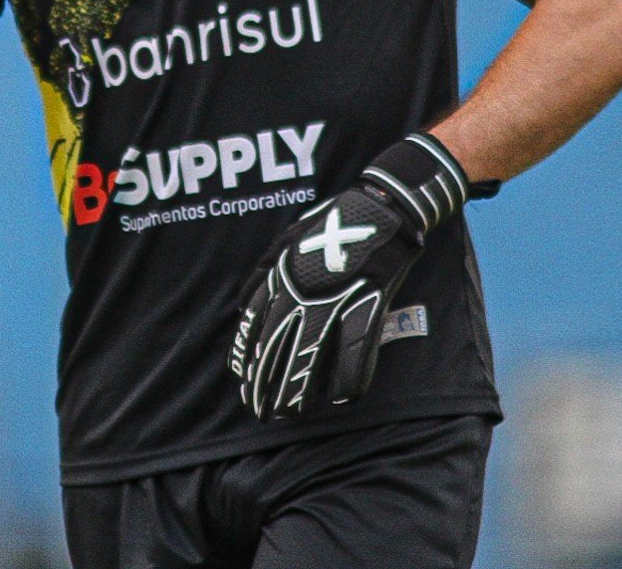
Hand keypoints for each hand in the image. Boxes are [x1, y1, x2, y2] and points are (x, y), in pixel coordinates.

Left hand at [229, 133, 472, 418]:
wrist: (379, 208)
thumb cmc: (330, 225)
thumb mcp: (284, 243)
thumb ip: (263, 277)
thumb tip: (243, 306)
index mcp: (279, 279)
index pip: (254, 329)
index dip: (247, 361)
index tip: (243, 384)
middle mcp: (300, 293)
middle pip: (276, 348)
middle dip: (265, 384)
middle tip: (260, 411)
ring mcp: (333, 300)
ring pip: (309, 355)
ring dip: (298, 389)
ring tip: (290, 413)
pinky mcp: (366, 304)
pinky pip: (355, 350)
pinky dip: (350, 378)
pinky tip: (343, 399)